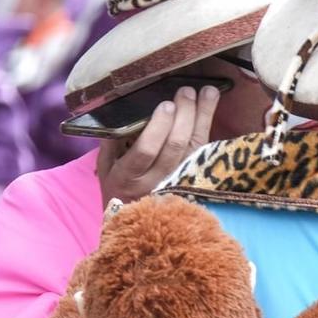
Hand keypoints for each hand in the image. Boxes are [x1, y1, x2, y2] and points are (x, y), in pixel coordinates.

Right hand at [96, 84, 218, 204]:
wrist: (137, 225)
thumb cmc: (118, 190)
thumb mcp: (106, 169)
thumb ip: (111, 143)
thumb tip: (119, 113)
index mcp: (128, 177)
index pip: (146, 151)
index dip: (158, 127)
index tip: (166, 105)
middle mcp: (155, 182)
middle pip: (176, 146)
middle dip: (185, 115)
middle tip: (188, 91)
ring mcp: (178, 184)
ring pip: (195, 148)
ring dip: (203, 118)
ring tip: (208, 92)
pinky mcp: (194, 182)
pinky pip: (203, 155)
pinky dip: (208, 131)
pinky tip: (211, 111)